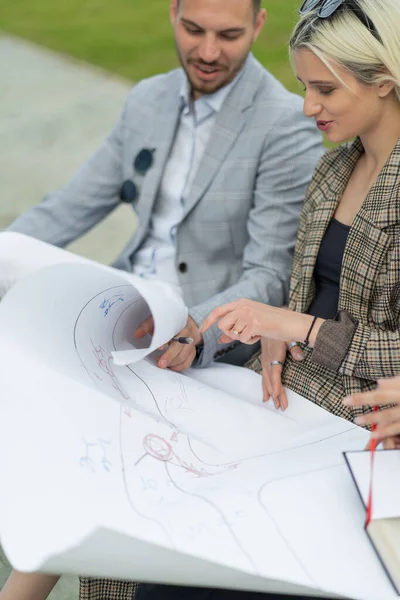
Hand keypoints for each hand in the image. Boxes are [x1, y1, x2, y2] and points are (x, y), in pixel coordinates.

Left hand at [135, 315, 201, 371]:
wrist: (184, 321)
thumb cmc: (168, 321)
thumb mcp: (157, 319)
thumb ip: (146, 326)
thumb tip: (137, 334)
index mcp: (180, 323)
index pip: (175, 331)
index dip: (167, 340)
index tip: (160, 347)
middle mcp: (188, 332)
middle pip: (181, 346)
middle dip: (170, 356)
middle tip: (160, 364)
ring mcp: (192, 342)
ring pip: (185, 356)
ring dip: (173, 363)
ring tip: (162, 364)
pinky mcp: (192, 350)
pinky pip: (187, 362)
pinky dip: (178, 367)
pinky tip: (169, 366)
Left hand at [200, 299, 320, 345]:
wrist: (291, 323)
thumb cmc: (273, 323)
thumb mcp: (252, 322)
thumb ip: (235, 328)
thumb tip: (221, 339)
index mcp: (241, 303)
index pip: (218, 311)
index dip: (208, 320)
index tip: (202, 329)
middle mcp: (243, 306)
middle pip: (222, 325)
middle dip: (230, 334)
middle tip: (245, 334)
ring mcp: (248, 314)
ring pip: (233, 334)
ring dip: (243, 338)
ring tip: (256, 332)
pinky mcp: (254, 323)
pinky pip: (243, 339)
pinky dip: (251, 341)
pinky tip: (261, 334)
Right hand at [261, 338, 303, 410]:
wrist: (264, 326)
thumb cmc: (278, 332)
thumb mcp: (288, 337)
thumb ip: (294, 348)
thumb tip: (300, 357)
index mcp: (274, 356)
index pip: (275, 374)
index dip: (276, 386)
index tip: (278, 396)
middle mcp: (267, 362)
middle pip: (271, 381)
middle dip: (276, 395)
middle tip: (281, 406)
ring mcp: (264, 363)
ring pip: (266, 381)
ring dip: (270, 393)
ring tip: (273, 404)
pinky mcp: (264, 363)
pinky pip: (263, 378)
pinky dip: (264, 387)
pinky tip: (265, 396)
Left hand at [343, 376, 399, 445]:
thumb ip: (395, 383)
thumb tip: (379, 383)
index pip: (380, 393)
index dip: (362, 397)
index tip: (345, 401)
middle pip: (383, 398)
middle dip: (364, 402)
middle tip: (346, 406)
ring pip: (392, 415)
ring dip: (374, 418)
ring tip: (358, 420)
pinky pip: (399, 427)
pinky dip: (387, 430)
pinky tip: (376, 434)